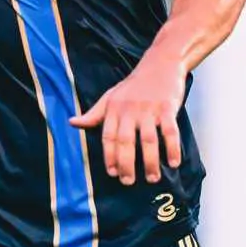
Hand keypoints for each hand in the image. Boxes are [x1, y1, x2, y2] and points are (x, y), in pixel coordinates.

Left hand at [70, 56, 185, 185]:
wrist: (160, 64)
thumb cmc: (133, 85)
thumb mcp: (110, 97)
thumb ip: (94, 114)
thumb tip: (72, 123)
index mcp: (113, 109)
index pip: (108, 136)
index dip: (109, 156)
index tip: (113, 173)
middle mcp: (129, 110)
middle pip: (126, 141)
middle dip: (127, 164)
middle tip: (129, 182)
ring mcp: (149, 110)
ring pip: (148, 140)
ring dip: (150, 162)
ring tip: (152, 178)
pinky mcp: (167, 108)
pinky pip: (170, 132)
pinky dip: (172, 148)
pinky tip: (173, 163)